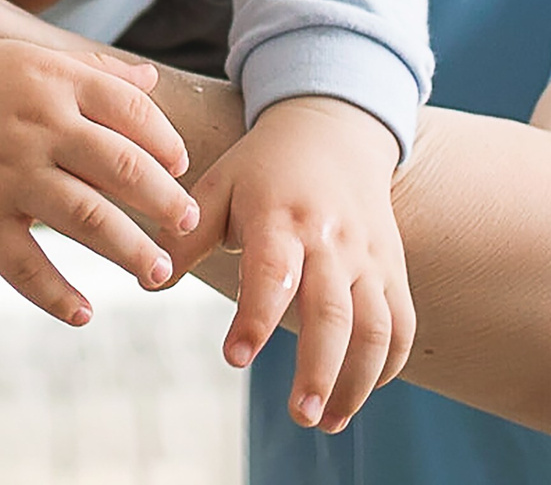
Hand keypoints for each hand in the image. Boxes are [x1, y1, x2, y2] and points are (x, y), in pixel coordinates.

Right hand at [0, 37, 198, 325]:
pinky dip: (57, 295)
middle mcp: (36, 128)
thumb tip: (150, 82)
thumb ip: (93, 73)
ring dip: (129, 250)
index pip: (131, 113)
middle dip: (163, 202)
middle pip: (120, 167)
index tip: (180, 169)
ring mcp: (6, 176)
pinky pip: (25, 266)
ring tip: (158, 273)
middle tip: (187, 227)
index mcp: (53, 83)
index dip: (165, 143)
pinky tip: (84, 313)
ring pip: (86, 219)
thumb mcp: (29, 58)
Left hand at [169, 96, 410, 431]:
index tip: (235, 357)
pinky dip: (391, 362)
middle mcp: (330, 240)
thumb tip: (147, 280)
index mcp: (280, 218)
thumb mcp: (218, 183)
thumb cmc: (264, 165)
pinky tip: (363, 393)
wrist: (333, 129)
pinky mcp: (392, 266)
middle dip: (319, 367)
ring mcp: (367, 256)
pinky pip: (402, 321)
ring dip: (357, 379)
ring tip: (327, 421)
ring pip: (376, 325)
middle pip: (333, 311)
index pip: (271, 272)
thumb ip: (185, 234)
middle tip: (300, 415)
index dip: (255, 317)